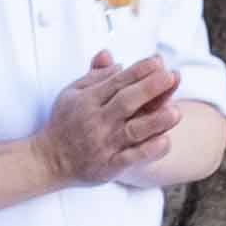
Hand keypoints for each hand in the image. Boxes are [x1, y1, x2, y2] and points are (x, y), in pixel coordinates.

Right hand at [40, 50, 183, 186]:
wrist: (50, 160)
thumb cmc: (65, 123)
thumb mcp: (73, 93)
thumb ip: (95, 76)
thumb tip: (116, 59)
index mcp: (88, 100)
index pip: (118, 82)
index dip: (139, 70)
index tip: (158, 61)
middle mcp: (97, 121)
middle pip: (126, 102)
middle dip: (149, 88)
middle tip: (171, 76)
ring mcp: (104, 144)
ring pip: (133, 131)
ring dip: (155, 121)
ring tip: (176, 111)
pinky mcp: (109, 166)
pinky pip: (131, 158)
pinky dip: (148, 151)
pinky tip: (165, 141)